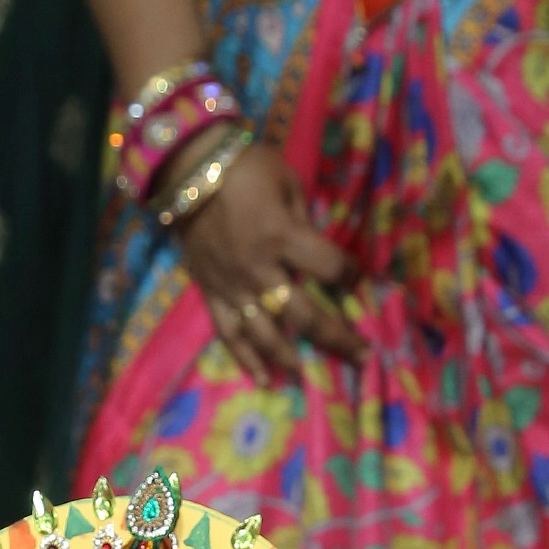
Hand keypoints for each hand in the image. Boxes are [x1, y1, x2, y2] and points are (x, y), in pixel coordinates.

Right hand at [161, 139, 364, 383]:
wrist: (187, 169)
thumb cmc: (244, 167)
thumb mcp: (286, 181)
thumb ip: (305, 221)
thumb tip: (319, 251)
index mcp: (281, 236)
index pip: (329, 267)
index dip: (351, 275)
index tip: (360, 280)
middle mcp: (260, 270)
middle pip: (305, 316)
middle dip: (338, 338)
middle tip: (361, 355)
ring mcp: (234, 287)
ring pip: (267, 335)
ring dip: (293, 359)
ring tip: (314, 376)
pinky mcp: (212, 294)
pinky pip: (230, 335)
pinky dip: (247, 360)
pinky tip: (265, 380)